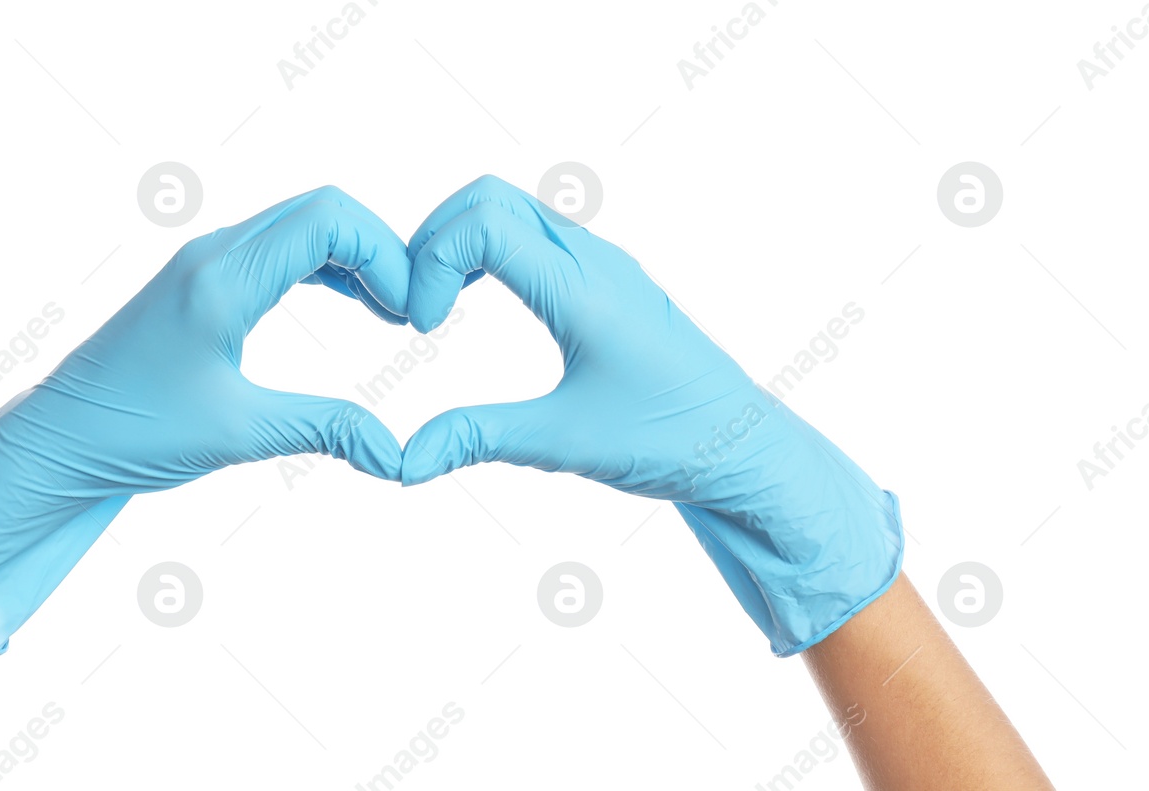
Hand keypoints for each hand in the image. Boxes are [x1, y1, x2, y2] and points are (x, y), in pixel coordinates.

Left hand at [0, 186, 409, 652]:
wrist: (57, 442)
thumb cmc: (130, 433)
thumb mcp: (239, 434)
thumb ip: (325, 430)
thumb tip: (398, 455)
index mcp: (222, 276)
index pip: (328, 219)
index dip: (387, 255)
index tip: (412, 316)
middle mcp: (214, 254)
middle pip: (322, 211)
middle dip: (381, 252)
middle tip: (414, 313)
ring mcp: (206, 263)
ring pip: (302, 227)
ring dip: (356, 258)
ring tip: (393, 312)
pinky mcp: (203, 283)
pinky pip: (280, 250)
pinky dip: (326, 268)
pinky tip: (354, 305)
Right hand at [399, 176, 902, 654]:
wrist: (743, 449)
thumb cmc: (668, 441)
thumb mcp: (563, 444)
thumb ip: (478, 439)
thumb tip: (405, 462)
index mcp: (583, 290)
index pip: (485, 223)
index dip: (432, 261)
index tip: (424, 328)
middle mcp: (594, 261)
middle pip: (489, 196)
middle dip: (434, 239)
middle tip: (419, 307)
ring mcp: (604, 263)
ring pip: (513, 206)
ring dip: (462, 240)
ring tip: (441, 304)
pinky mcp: (608, 278)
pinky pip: (537, 231)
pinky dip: (491, 248)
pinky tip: (478, 299)